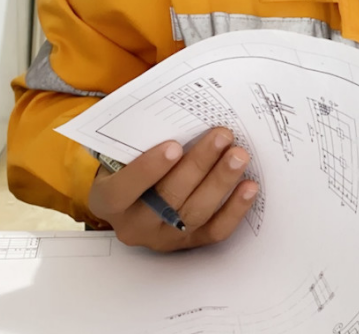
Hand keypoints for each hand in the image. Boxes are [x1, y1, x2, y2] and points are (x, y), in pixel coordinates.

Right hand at [88, 127, 257, 250]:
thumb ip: (140, 141)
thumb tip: (179, 113)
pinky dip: (235, 209)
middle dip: (199, 164)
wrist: (133, 199)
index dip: (149, 169)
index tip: (174, 146)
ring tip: (239, 156)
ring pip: (195, 213)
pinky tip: (249, 187)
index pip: (124, 189)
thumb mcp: (123, 153)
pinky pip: (215, 231)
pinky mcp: (189, 244)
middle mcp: (134, 225)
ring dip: (221, 182)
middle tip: (222, 136)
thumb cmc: (129, 166)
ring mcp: (163, 238)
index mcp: (108, 200)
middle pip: (169, 198)